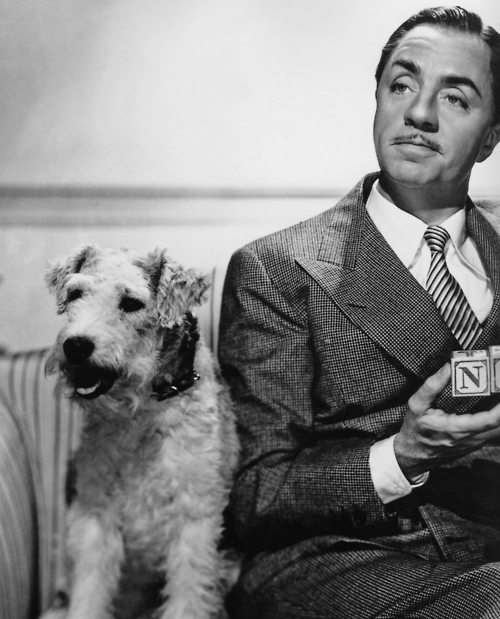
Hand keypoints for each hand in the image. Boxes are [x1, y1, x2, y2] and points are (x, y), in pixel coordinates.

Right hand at [394, 363, 499, 479]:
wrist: (414, 454)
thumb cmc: (416, 429)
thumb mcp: (416, 405)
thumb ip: (432, 386)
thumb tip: (448, 367)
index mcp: (456, 429)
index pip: (488, 420)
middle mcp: (470, 438)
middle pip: (498, 425)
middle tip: (499, 387)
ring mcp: (476, 443)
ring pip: (497, 430)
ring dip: (498, 414)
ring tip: (497, 393)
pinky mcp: (477, 444)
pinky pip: (493, 432)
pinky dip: (496, 419)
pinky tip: (492, 407)